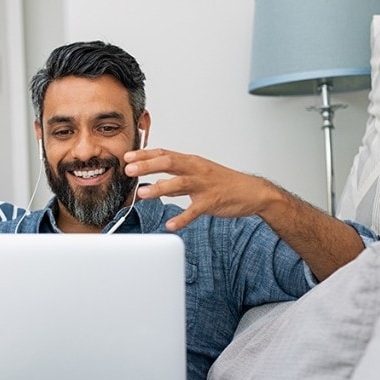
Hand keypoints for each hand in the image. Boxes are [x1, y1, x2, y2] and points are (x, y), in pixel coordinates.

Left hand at [123, 148, 278, 230]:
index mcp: (191, 162)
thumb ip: (176, 178)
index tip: (127, 156)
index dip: (144, 155)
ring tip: (142, 194)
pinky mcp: (212, 202)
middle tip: (129, 169)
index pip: (164, 154)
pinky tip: (170, 225)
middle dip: (147, 166)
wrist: (252, 192)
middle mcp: (196, 170)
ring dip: (160, 189)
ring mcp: (204, 185)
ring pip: (180, 184)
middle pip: (169, 163)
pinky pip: (194, 210)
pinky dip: (182, 218)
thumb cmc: (223, 182)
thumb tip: (154, 181)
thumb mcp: (198, 173)